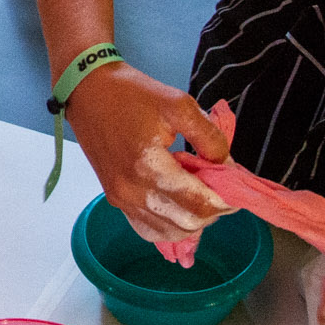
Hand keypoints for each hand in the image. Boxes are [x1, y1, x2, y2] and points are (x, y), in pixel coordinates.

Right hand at [61, 64, 231, 249]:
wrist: (88, 92)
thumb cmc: (132, 94)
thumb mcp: (179, 104)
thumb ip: (209, 138)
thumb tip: (225, 166)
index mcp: (148, 166)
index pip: (198, 202)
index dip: (225, 200)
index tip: (236, 188)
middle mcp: (132, 191)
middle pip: (187, 223)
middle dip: (212, 210)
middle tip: (219, 188)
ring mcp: (121, 199)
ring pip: (169, 232)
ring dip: (192, 219)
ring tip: (198, 194)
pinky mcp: (115, 200)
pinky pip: (148, 229)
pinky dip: (170, 225)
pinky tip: (179, 207)